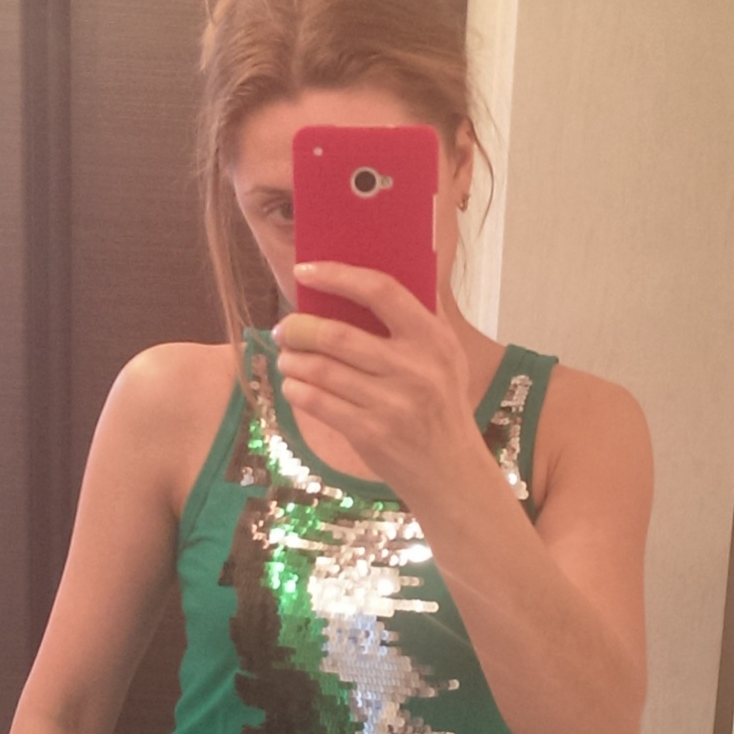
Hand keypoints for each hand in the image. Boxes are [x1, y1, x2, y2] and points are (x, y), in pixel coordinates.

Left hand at [275, 262, 480, 501]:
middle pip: (337, 335)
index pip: (381, 291)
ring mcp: (391, 404)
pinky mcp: (370, 433)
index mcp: (432, 339)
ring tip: (288, 358)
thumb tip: (397, 262)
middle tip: (284, 328)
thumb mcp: (448, 355)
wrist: (449, 470)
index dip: (338, 276)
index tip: (306, 271)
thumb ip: (424, 314)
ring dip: (293, 361)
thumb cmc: (443, 404)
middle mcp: (414, 369)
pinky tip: (294, 387)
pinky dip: (297, 391)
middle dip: (299, 328)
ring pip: (321, 370)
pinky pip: (319, 404)